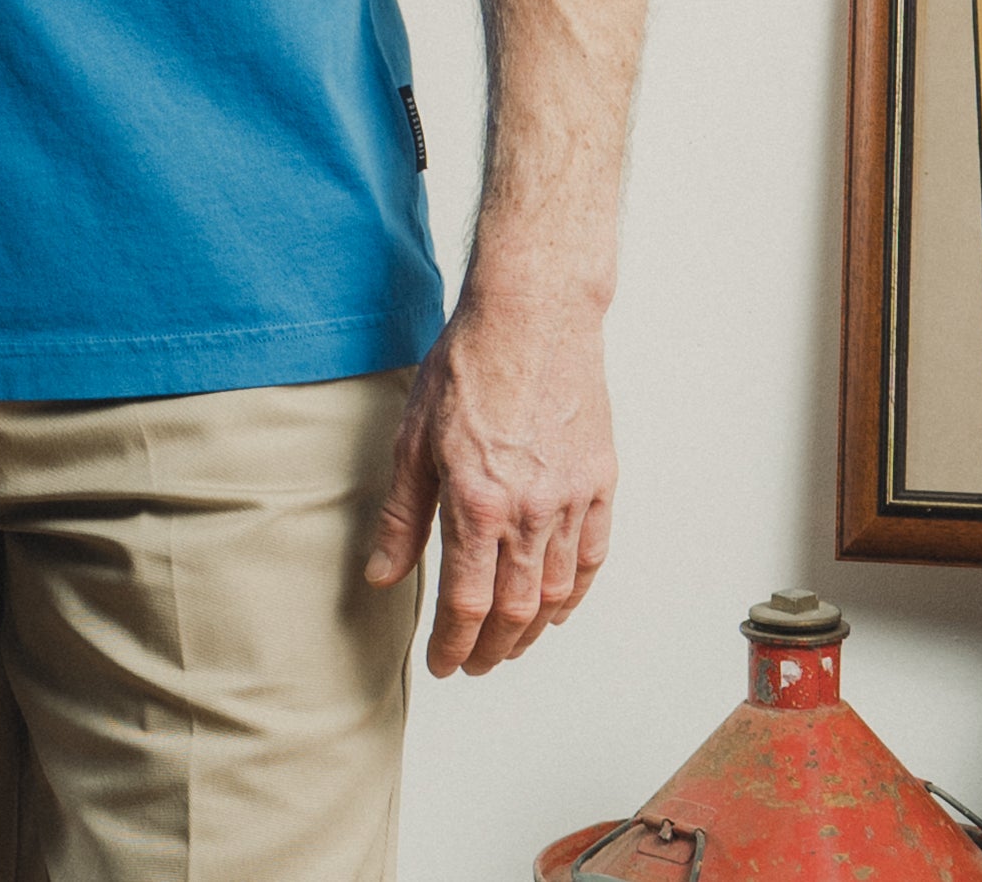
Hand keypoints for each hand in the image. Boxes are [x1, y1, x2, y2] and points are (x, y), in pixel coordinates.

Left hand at [362, 297, 615, 676]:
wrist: (533, 316)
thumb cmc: (469, 365)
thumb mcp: (414, 438)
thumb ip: (403, 516)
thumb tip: (382, 575)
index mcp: (478, 502)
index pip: (467, 604)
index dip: (453, 644)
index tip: (442, 663)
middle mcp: (530, 512)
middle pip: (514, 611)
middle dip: (490, 649)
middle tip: (472, 665)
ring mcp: (571, 500)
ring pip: (556, 593)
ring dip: (531, 631)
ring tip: (508, 645)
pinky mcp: (599, 483)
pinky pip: (592, 558)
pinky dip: (575, 594)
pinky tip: (556, 608)